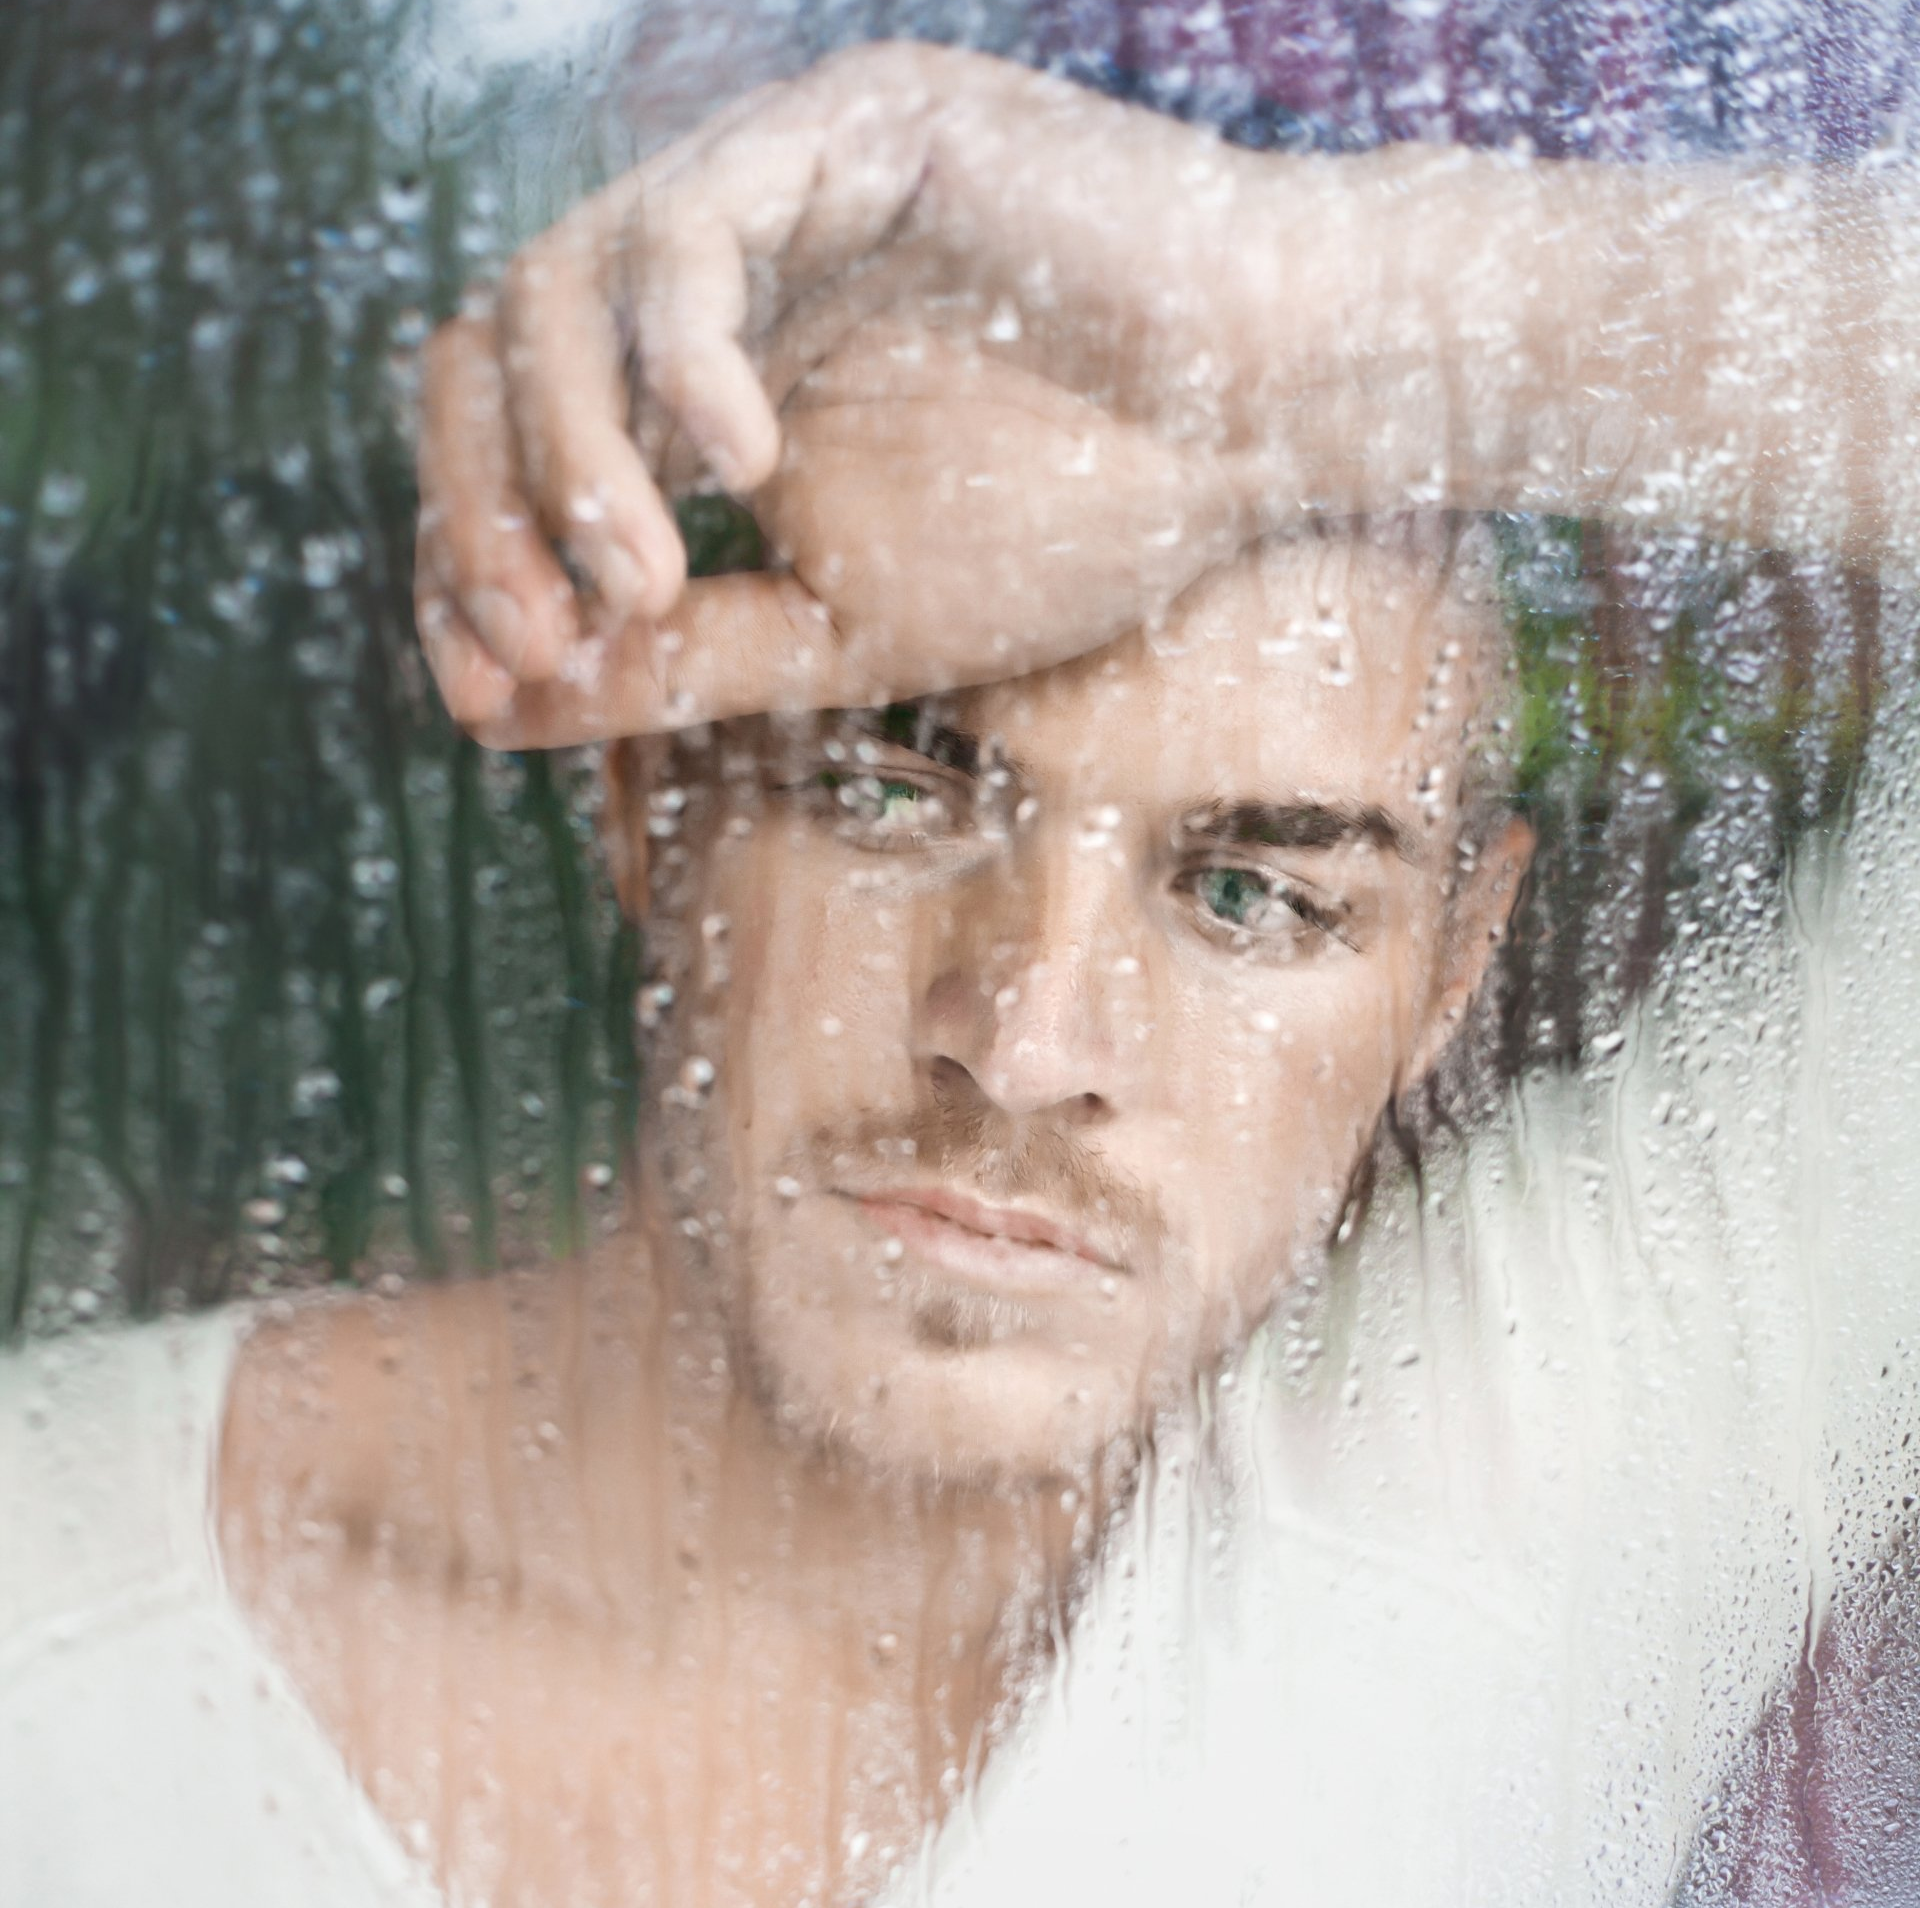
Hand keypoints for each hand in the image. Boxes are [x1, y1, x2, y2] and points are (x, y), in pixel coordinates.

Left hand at [412, 41, 1296, 738]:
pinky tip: (744, 464)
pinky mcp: (845, 128)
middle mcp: (708, 272)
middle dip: (480, 509)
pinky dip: (682, 356)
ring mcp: (768, 185)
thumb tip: (496, 713)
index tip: (482, 689)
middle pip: (487, 351)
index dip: (464, 561)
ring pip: (558, 283)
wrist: (1262, 421)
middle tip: (529, 642)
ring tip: (641, 583)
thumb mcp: (846, 631)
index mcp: (698, 379)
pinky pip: (695, 226)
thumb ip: (678, 662)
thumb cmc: (1077, 522)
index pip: (508, 449)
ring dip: (569, 453)